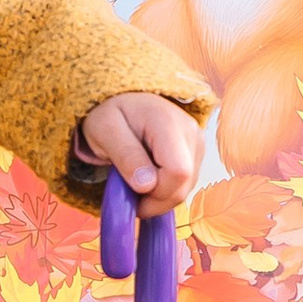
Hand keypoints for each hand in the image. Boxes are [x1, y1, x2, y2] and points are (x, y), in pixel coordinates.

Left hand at [81, 92, 202, 214]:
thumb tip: (147, 185)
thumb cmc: (110, 114)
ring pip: (184, 190)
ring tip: (135, 178)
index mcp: (168, 122)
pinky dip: (164, 190)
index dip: (155, 192)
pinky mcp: (197, 154)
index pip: (178, 172)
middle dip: (154, 200)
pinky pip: (184, 186)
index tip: (131, 191)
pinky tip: (148, 175)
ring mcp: (197, 144)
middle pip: (183, 186)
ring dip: (157, 196)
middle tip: (128, 190)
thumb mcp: (105, 130)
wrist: (124, 101)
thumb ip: (126, 155)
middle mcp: (191, 133)